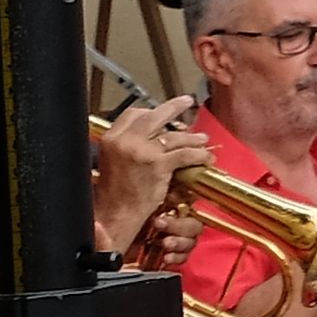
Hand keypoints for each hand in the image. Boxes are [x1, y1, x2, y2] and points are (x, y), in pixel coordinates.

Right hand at [91, 105, 208, 257]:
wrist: (115, 214)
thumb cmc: (114, 193)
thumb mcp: (112, 160)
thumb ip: (127, 144)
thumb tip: (151, 134)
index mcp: (111, 138)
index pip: (133, 114)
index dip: (150, 112)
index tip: (162, 113)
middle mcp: (125, 141)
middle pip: (154, 116)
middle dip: (174, 107)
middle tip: (187, 102)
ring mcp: (142, 152)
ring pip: (173, 136)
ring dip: (191, 137)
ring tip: (202, 139)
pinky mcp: (158, 165)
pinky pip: (185, 154)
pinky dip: (198, 154)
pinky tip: (205, 157)